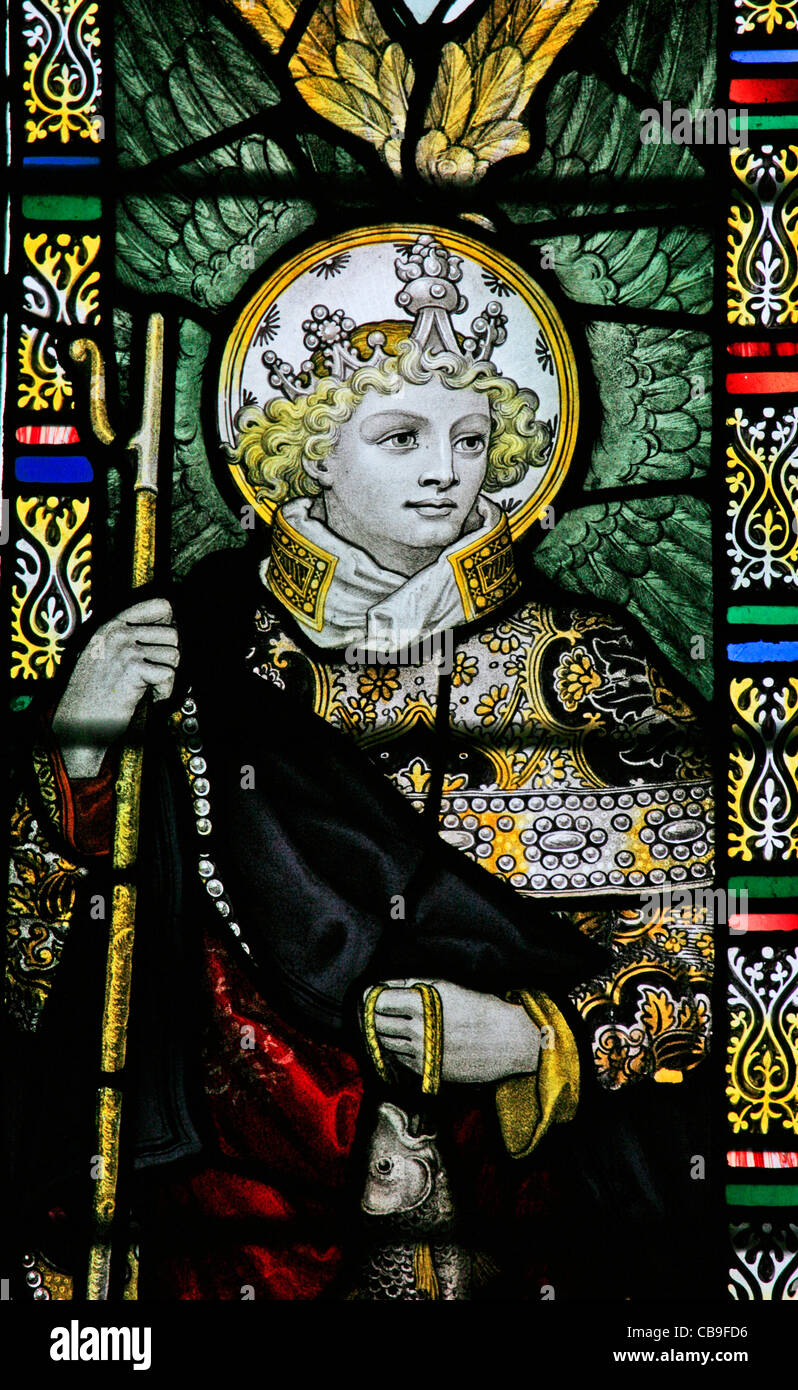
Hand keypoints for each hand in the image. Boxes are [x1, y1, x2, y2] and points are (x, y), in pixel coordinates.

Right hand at [52, 597, 179, 777]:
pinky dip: (164, 692)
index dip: (170, 623)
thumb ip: (128, 639)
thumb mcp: (104, 655)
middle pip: (171, 634)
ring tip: (150, 687)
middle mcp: (118, 634)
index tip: (166, 641)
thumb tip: (168, 630)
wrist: (78, 720)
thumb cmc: (92, 692)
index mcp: (112, 627)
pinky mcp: (133, 669)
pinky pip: (168, 675)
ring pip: (173, 655)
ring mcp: (125, 650)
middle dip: (169, 658)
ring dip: (166, 676)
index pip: (158, 606)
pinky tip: (151, 697)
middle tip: (156, 674)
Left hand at [368, 978, 540, 1084]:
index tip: (373, 994)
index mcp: (421, 1005)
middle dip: (376, 1014)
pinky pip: (399, 1059)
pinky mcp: (427, 1071)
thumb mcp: (446, 986)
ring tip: (397, 1023)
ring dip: (386, 1032)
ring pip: (386, 1043)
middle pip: (378, 1023)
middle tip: (384, 1008)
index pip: (379, 1001)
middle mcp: (417, 1030)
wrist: (507, 1041)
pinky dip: (399, 1048)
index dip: (373, 996)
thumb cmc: (479, 1007)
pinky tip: (410, 1040)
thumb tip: (384, 985)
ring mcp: (421, 1053)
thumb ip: (412, 984)